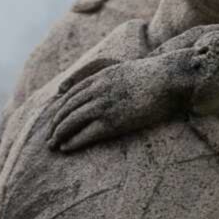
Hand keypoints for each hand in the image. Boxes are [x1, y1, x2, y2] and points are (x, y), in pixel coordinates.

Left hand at [46, 50, 193, 152]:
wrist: (170, 79)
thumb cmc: (156, 77)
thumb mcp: (128, 71)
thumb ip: (114, 78)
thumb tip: (111, 87)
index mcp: (100, 77)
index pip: (71, 94)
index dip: (60, 108)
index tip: (54, 119)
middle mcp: (97, 90)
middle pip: (67, 108)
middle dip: (55, 123)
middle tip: (48, 136)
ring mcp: (104, 105)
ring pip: (71, 121)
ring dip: (59, 134)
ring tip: (52, 145)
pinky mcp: (113, 121)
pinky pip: (86, 134)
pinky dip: (73, 141)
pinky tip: (65, 148)